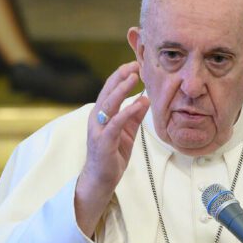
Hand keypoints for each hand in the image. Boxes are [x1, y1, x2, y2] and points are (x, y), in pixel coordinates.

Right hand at [75, 62, 148, 235]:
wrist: (101, 179)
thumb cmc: (112, 155)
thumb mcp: (127, 132)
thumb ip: (134, 115)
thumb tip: (145, 98)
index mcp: (101, 114)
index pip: (110, 89)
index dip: (122, 75)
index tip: (135, 64)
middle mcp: (96, 118)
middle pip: (107, 91)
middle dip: (120, 76)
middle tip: (135, 63)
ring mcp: (98, 129)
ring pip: (109, 103)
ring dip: (121, 89)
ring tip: (134, 76)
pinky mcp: (104, 141)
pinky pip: (116, 123)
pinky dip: (128, 111)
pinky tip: (139, 103)